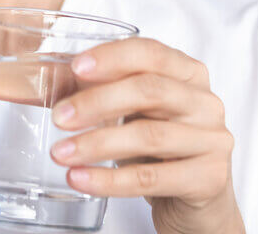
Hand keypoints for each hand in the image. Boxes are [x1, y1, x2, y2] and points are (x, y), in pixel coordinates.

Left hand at [49, 38, 244, 233]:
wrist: (196, 203)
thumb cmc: (161, 149)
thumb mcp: (133, 113)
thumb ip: (97, 92)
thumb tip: (45, 82)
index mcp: (188, 73)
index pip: (150, 53)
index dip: (112, 57)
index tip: (75, 68)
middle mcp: (206, 102)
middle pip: (150, 91)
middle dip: (98, 102)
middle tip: (59, 117)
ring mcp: (212, 140)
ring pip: (149, 135)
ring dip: (97, 144)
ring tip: (61, 153)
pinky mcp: (208, 178)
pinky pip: (151, 177)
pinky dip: (109, 180)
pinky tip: (81, 178)